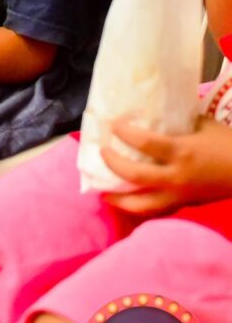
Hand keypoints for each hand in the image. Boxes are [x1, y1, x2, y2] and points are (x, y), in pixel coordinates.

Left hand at [101, 116, 231, 214]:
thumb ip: (180, 120)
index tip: (113, 125)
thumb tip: (157, 111)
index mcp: (182, 152)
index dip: (124, 132)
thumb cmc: (229, 145)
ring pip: (142, 204)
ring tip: (104, 193)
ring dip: (120, 199)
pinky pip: (157, 210)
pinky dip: (140, 208)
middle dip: (113, 164)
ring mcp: (180, 194)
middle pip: (135, 175)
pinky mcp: (185, 205)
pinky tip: (129, 203)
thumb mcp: (204, 125)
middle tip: (102, 152)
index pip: (144, 142)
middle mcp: (176, 176)